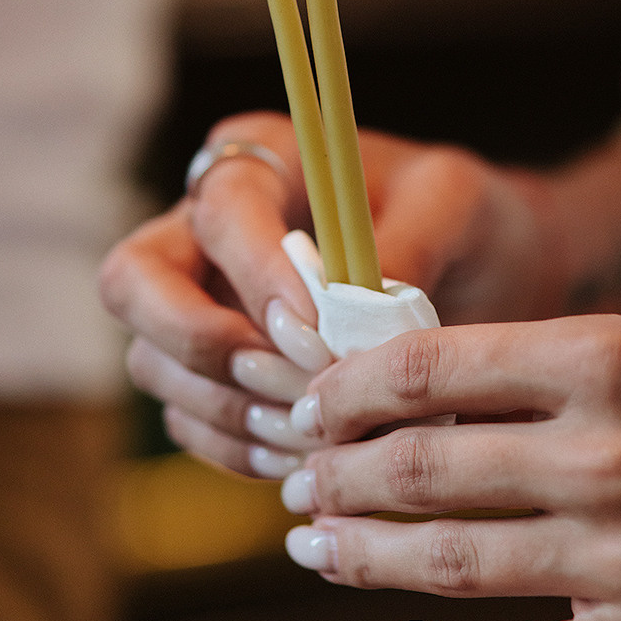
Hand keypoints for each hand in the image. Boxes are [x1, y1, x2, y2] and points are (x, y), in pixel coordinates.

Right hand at [99, 111, 553, 476]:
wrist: (487, 273)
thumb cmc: (462, 217)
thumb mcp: (453, 202)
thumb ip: (407, 237)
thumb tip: (354, 305)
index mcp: (259, 162)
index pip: (220, 209)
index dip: (255, 272)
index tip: (318, 331)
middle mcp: (206, 229)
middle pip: (132, 282)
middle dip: (196, 343)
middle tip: (285, 384)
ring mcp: (198, 305)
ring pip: (152, 362)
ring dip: (226, 409)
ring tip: (313, 436)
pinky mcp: (211, 375)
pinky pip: (189, 420)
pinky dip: (238, 448)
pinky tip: (303, 458)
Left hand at [280, 316, 620, 620]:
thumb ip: (548, 372)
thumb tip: (427, 395)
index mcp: (605, 356)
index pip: (429, 367)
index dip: (348, 387)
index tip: (313, 401)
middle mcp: (605, 452)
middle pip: (419, 465)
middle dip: (335, 473)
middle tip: (297, 480)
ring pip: (444, 560)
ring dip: (360, 555)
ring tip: (317, 548)